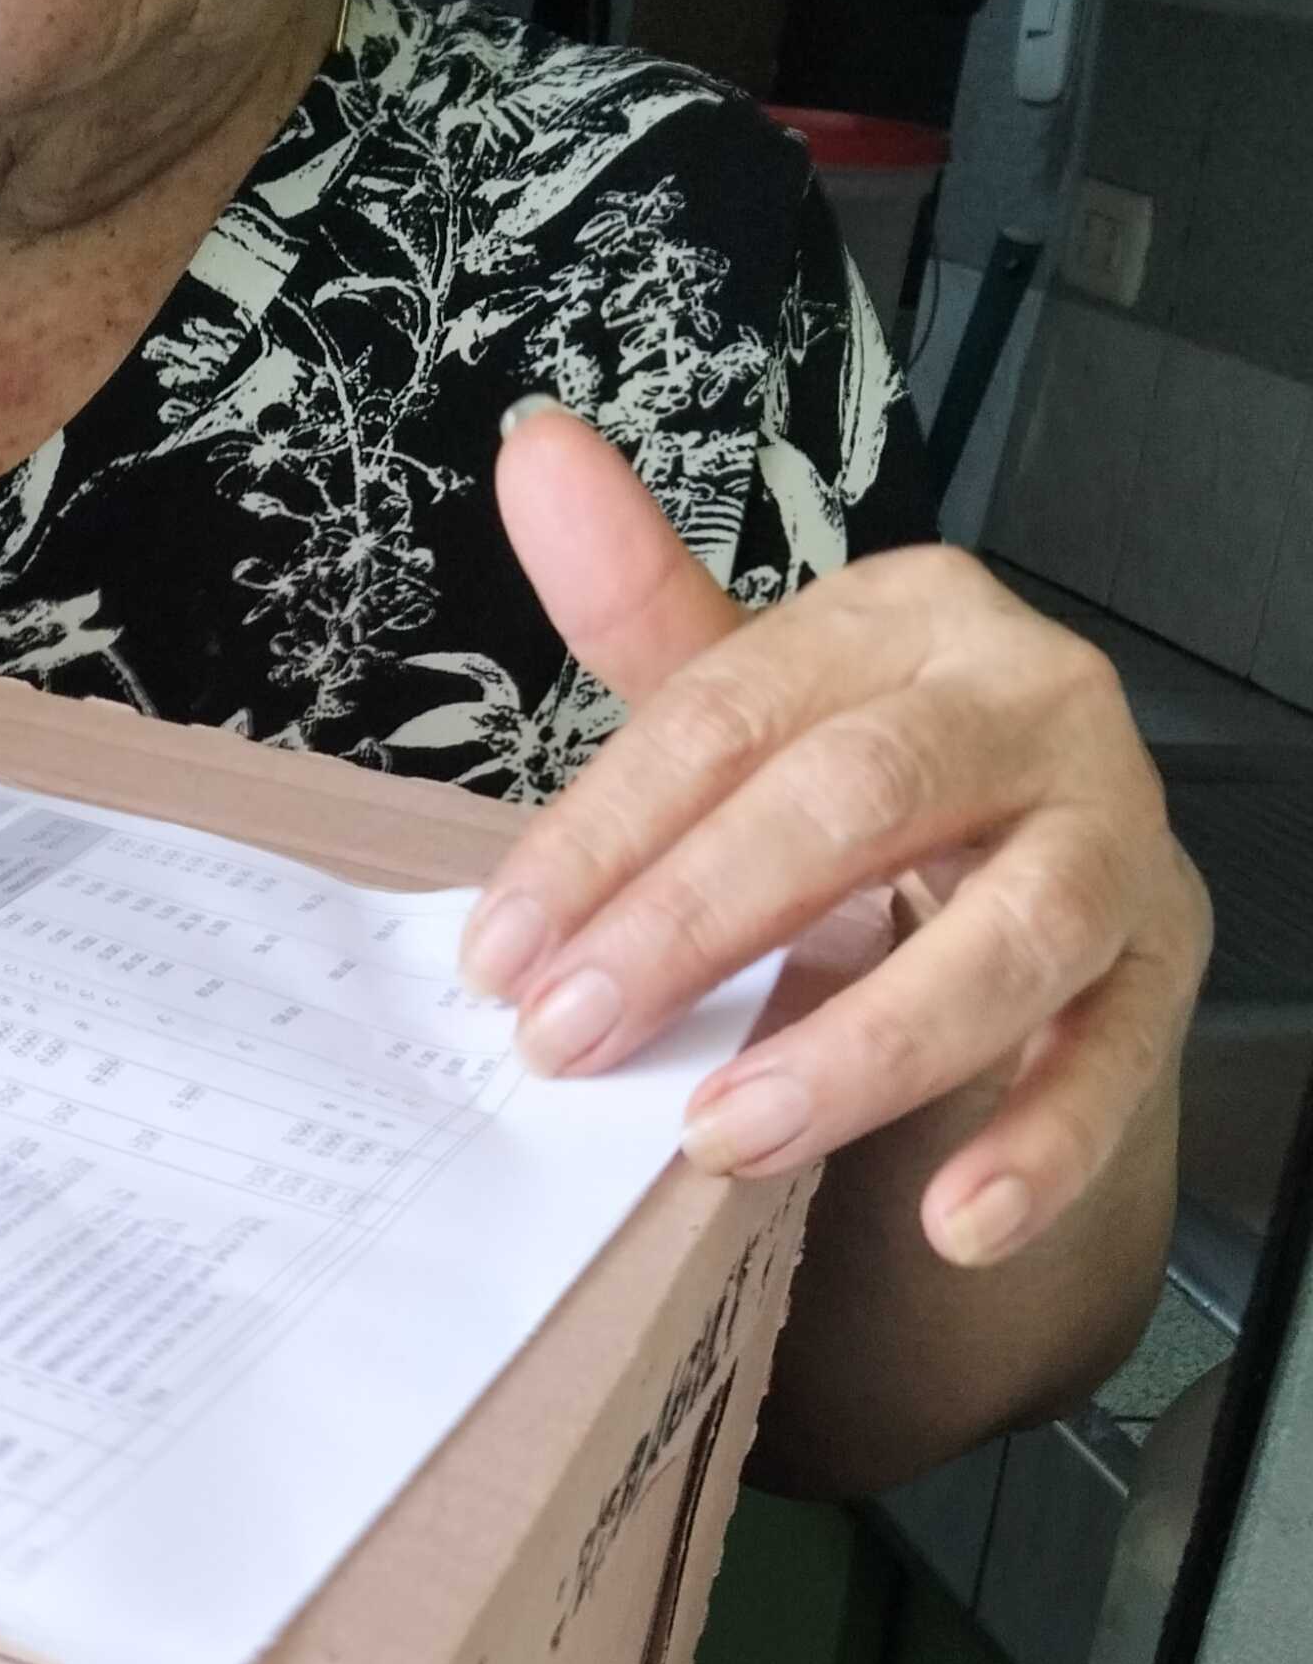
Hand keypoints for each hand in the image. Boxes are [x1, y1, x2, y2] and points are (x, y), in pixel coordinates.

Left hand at [465, 402, 1207, 1267]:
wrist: (1018, 869)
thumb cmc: (856, 789)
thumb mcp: (746, 699)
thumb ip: (639, 598)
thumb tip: (535, 447)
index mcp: (907, 619)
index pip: (729, 715)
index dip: (604, 841)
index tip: (501, 959)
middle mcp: (1029, 701)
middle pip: (859, 798)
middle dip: (700, 925)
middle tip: (575, 1044)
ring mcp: (1114, 831)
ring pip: (1014, 928)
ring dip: (865, 1044)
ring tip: (729, 1137)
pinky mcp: (1164, 958)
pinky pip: (1116, 1052)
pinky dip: (1042, 1139)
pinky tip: (956, 1216)